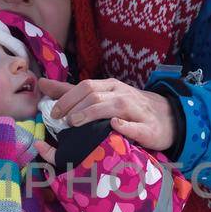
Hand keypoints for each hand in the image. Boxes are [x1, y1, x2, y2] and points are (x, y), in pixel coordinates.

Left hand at [38, 77, 177, 150]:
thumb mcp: (102, 95)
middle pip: (96, 95)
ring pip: (114, 106)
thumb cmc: (129, 107)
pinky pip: (136, 126)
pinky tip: (113, 126)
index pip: (85, 86)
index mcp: (110, 87)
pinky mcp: (149, 128)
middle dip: (75, 106)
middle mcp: (122, 95)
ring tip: (76, 124)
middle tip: (61, 122)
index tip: (52, 113)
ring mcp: (137, 110)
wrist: (168, 117)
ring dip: (92, 114)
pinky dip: (124, 126)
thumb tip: (42, 83)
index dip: (66, 98)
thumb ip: (71, 92)